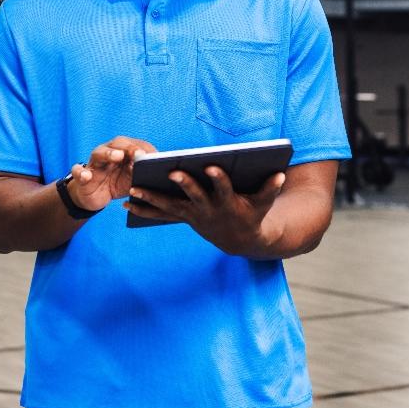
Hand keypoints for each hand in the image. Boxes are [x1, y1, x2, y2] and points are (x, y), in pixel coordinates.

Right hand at [67, 136, 156, 211]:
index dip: (144, 149)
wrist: (95, 197)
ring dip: (108, 153)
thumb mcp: (132, 180)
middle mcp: (108, 153)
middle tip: (139, 154)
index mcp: (123, 152)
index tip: (154, 156)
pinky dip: (81, 172)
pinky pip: (79, 171)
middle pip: (118, 144)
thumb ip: (142, 175)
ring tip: (117, 157)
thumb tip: (158, 172)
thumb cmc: (117, 184)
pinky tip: (86, 176)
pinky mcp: (82, 176)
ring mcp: (95, 163)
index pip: (135, 145)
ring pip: (99, 153)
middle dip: (129, 148)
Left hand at [125, 166, 285, 255]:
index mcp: (227, 203)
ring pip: (170, 206)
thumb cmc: (252, 215)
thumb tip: (281, 173)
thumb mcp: (263, 203)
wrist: (239, 240)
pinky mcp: (183, 217)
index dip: (218, 178)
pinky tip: (127, 203)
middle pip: (193, 195)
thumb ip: (270, 188)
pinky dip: (144, 209)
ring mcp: (193, 215)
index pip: (223, 189)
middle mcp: (208, 210)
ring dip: (151, 199)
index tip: (212, 166)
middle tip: (170, 172)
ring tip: (132, 190)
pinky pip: (161, 214)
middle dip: (183, 184)